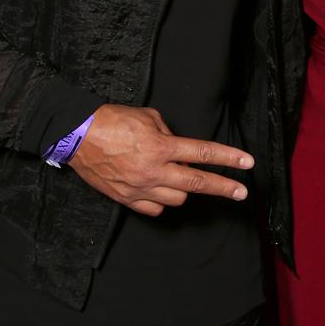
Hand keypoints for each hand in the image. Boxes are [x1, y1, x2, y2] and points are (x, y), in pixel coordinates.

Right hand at [69, 103, 253, 216]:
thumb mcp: (148, 117)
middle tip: (241, 193)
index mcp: (160, 146)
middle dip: (223, 188)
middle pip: (197, 184)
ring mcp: (139, 188)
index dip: (228, 159)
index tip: (247, 164)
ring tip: (178, 177)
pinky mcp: (126, 199)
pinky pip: (154, 208)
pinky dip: (161, 200)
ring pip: (177, 199)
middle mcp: (153, 170)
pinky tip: (159, 189)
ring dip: (183, 189)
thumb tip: (178, 150)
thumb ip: (169, 134)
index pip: (202, 154)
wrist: (77, 135)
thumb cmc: (112, 120)